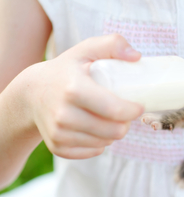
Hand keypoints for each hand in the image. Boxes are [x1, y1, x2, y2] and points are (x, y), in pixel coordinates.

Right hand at [23, 34, 143, 158]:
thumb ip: (113, 44)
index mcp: (74, 89)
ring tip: (110, 119)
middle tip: (125, 113)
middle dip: (126, 123)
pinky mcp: (57, 146)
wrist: (31, 93)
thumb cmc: (66, 70)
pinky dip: (99, 144)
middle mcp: (64, 114)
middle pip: (114, 131)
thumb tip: (137, 57)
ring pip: (105, 143)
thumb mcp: (86, 50)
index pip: (115, 111)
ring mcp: (58, 133)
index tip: (140, 105)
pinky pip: (92, 152)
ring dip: (113, 133)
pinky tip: (98, 131)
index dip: (134, 111)